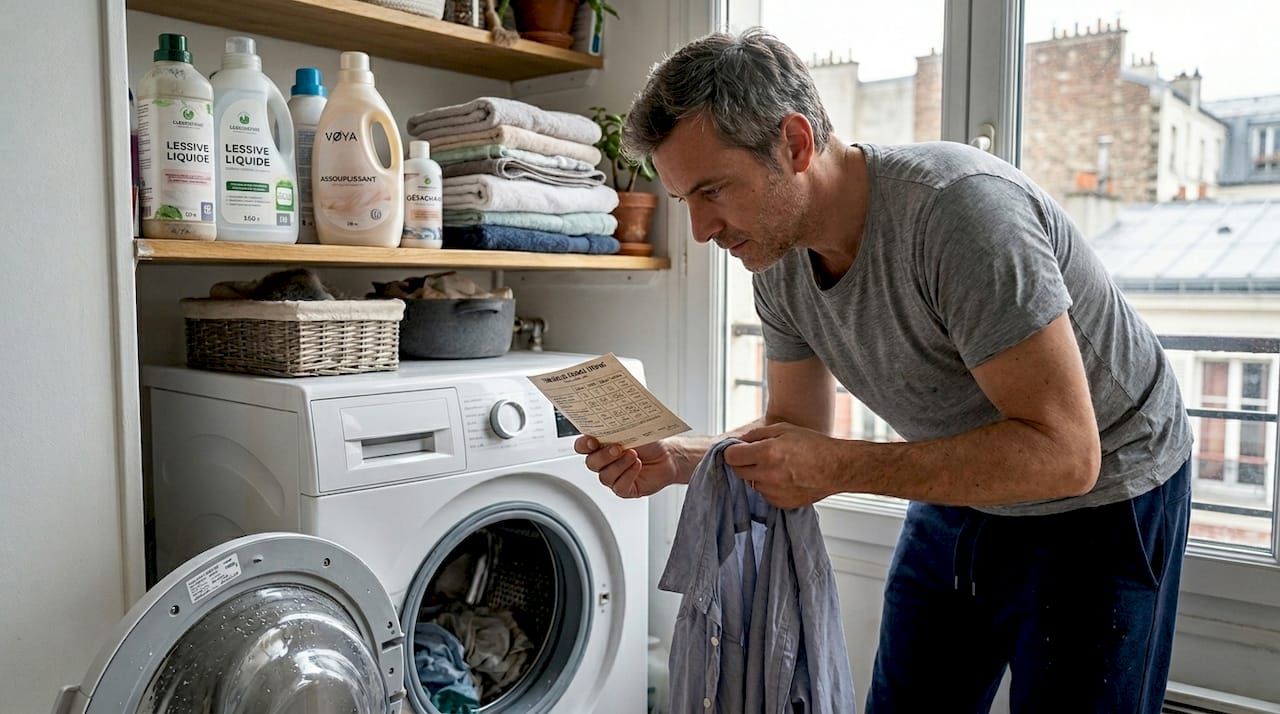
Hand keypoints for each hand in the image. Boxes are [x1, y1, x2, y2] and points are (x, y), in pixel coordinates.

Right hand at [574, 435, 680, 497]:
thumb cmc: (649, 442)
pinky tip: (637, 466)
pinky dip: (628, 475)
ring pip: (605, 476)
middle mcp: (605, 462)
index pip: (582, 446)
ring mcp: (613, 476)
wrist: (668, 456)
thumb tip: (607, 422)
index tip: (593, 442)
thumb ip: (615, 429)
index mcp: (601, 445)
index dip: (584, 445)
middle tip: (618, 448)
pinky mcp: (624, 488)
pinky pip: (619, 486)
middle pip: (592, 463)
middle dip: (604, 456)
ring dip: (620, 465)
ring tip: (634, 456)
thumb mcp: (631, 430)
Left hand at [725, 422, 842, 507]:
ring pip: (752, 484)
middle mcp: (767, 474)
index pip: (731, 457)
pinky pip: (765, 494)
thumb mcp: (784, 429)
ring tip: (778, 467)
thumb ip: (757, 434)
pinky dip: (770, 487)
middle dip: (744, 463)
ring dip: (758, 475)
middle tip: (759, 456)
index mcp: (766, 453)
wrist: (837, 468)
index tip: (739, 450)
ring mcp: (774, 491)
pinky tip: (786, 478)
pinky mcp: (781, 503)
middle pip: (738, 472)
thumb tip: (740, 441)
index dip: (733, 451)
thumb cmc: (814, 445)